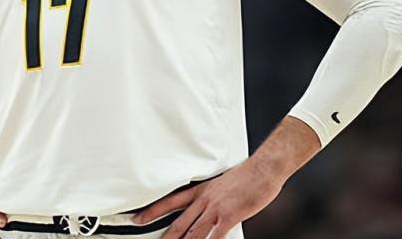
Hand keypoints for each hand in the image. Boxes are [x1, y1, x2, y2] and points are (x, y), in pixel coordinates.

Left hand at [132, 161, 283, 238]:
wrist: (262, 169)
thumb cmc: (247, 175)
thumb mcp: (221, 182)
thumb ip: (212, 196)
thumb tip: (208, 208)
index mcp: (201, 190)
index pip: (170, 201)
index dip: (152, 211)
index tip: (139, 218)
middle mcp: (204, 199)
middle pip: (178, 222)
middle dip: (165, 236)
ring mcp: (215, 209)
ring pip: (193, 232)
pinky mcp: (229, 216)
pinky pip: (215, 237)